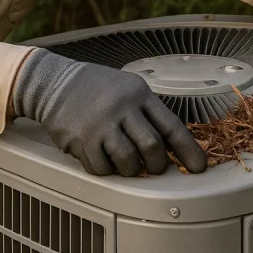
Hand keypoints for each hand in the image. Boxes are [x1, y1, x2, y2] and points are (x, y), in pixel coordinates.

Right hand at [12, 49, 207, 175]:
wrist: (54, 82)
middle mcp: (122, 108)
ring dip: (132, 170)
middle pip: (152, 148)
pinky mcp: (81, 140)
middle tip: (155, 168)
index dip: (189, 150)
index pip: (172, 126)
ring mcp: (101, 124)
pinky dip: (106, 171)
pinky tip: (103, 159)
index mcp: (139, 94)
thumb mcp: (127, 88)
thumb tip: (171, 145)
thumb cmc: (95, 88)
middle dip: (158, 165)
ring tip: (127, 165)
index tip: (199, 167)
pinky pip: (102, 169)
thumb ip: (147, 112)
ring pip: (129, 162)